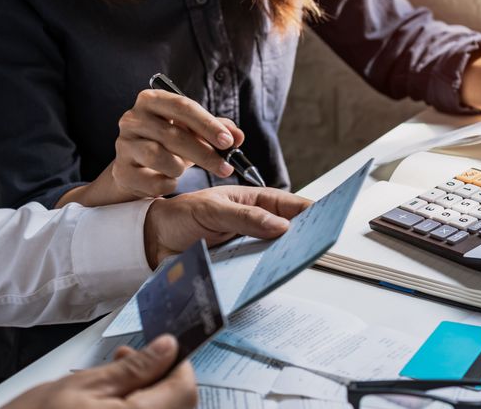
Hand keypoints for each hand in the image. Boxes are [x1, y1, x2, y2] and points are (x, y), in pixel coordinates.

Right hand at [3, 335, 195, 408]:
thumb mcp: (83, 386)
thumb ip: (133, 368)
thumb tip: (168, 348)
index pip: (186, 390)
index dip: (178, 365)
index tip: (160, 349)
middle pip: (178, 405)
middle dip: (160, 379)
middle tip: (128, 359)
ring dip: (147, 396)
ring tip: (113, 381)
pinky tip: (111, 404)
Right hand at [57, 89, 245, 206]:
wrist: (136, 167)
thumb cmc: (168, 144)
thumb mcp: (192, 132)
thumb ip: (217, 130)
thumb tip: (238, 136)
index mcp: (151, 100)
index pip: (182, 106)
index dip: (208, 125)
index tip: (228, 142)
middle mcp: (132, 118)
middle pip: (173, 134)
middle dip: (204, 153)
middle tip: (226, 167)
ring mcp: (123, 144)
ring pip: (159, 156)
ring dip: (180, 167)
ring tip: (184, 170)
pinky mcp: (120, 170)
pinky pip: (151, 181)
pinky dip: (166, 184)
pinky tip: (169, 181)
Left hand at [143, 185, 311, 267]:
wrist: (153, 241)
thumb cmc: (181, 216)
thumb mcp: (212, 211)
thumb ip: (245, 218)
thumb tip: (282, 227)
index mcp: (253, 201)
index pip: (289, 204)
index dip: (310, 210)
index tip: (328, 217)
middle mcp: (254, 224)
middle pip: (288, 231)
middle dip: (304, 237)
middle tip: (318, 246)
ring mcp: (247, 246)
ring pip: (275, 253)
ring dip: (285, 258)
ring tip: (297, 264)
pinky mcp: (238, 266)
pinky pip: (257, 270)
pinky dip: (265, 274)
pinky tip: (270, 279)